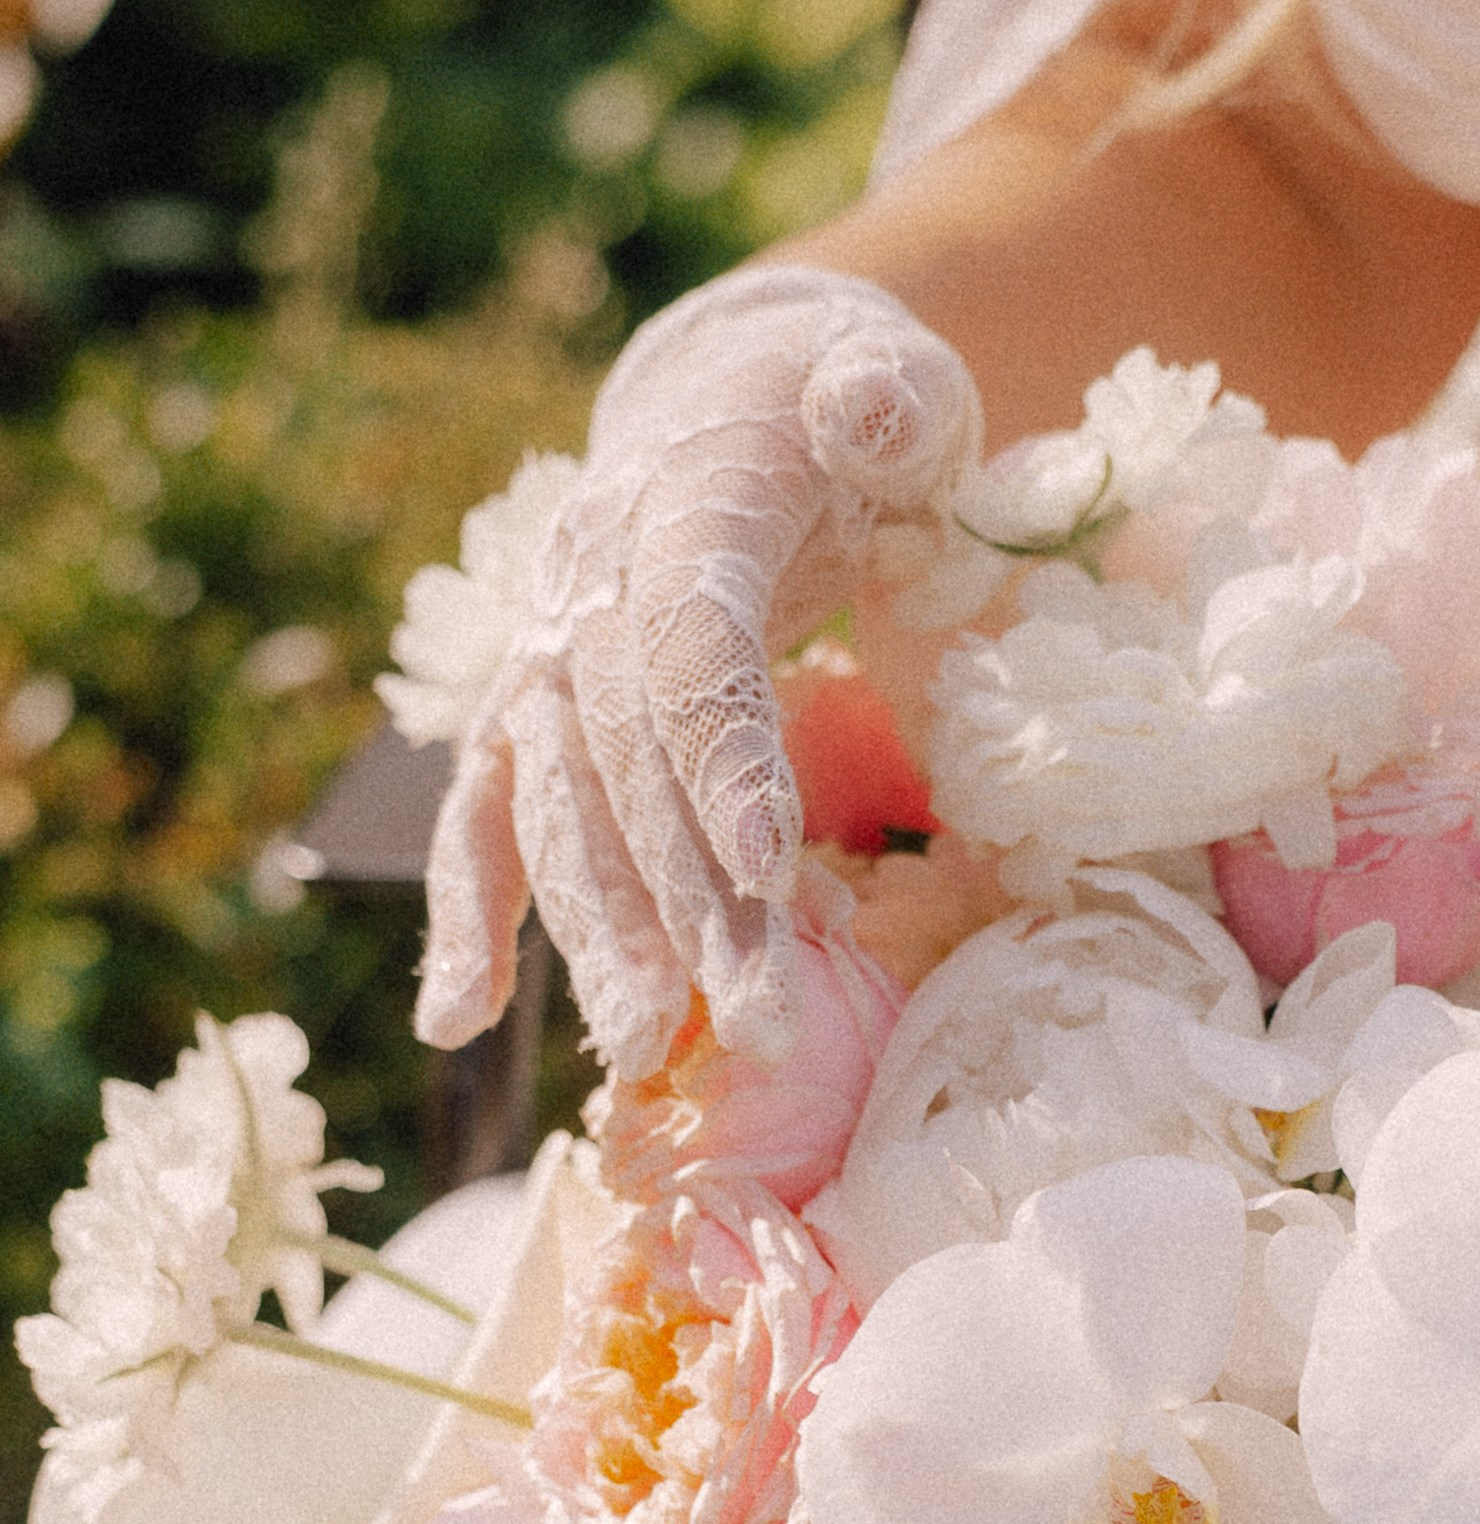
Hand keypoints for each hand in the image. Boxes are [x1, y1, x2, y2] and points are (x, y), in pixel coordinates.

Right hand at [416, 265, 978, 1079]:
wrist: (729, 396)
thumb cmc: (839, 414)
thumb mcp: (893, 383)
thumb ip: (892, 401)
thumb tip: (869, 411)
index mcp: (683, 500)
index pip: (694, 640)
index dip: (724, 754)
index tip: (768, 871)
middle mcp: (589, 581)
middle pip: (630, 762)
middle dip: (684, 903)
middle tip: (746, 1028)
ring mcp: (548, 652)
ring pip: (565, 811)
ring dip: (603, 939)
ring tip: (644, 1051)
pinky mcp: (534, 713)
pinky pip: (489, 820)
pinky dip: (467, 918)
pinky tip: (455, 1025)